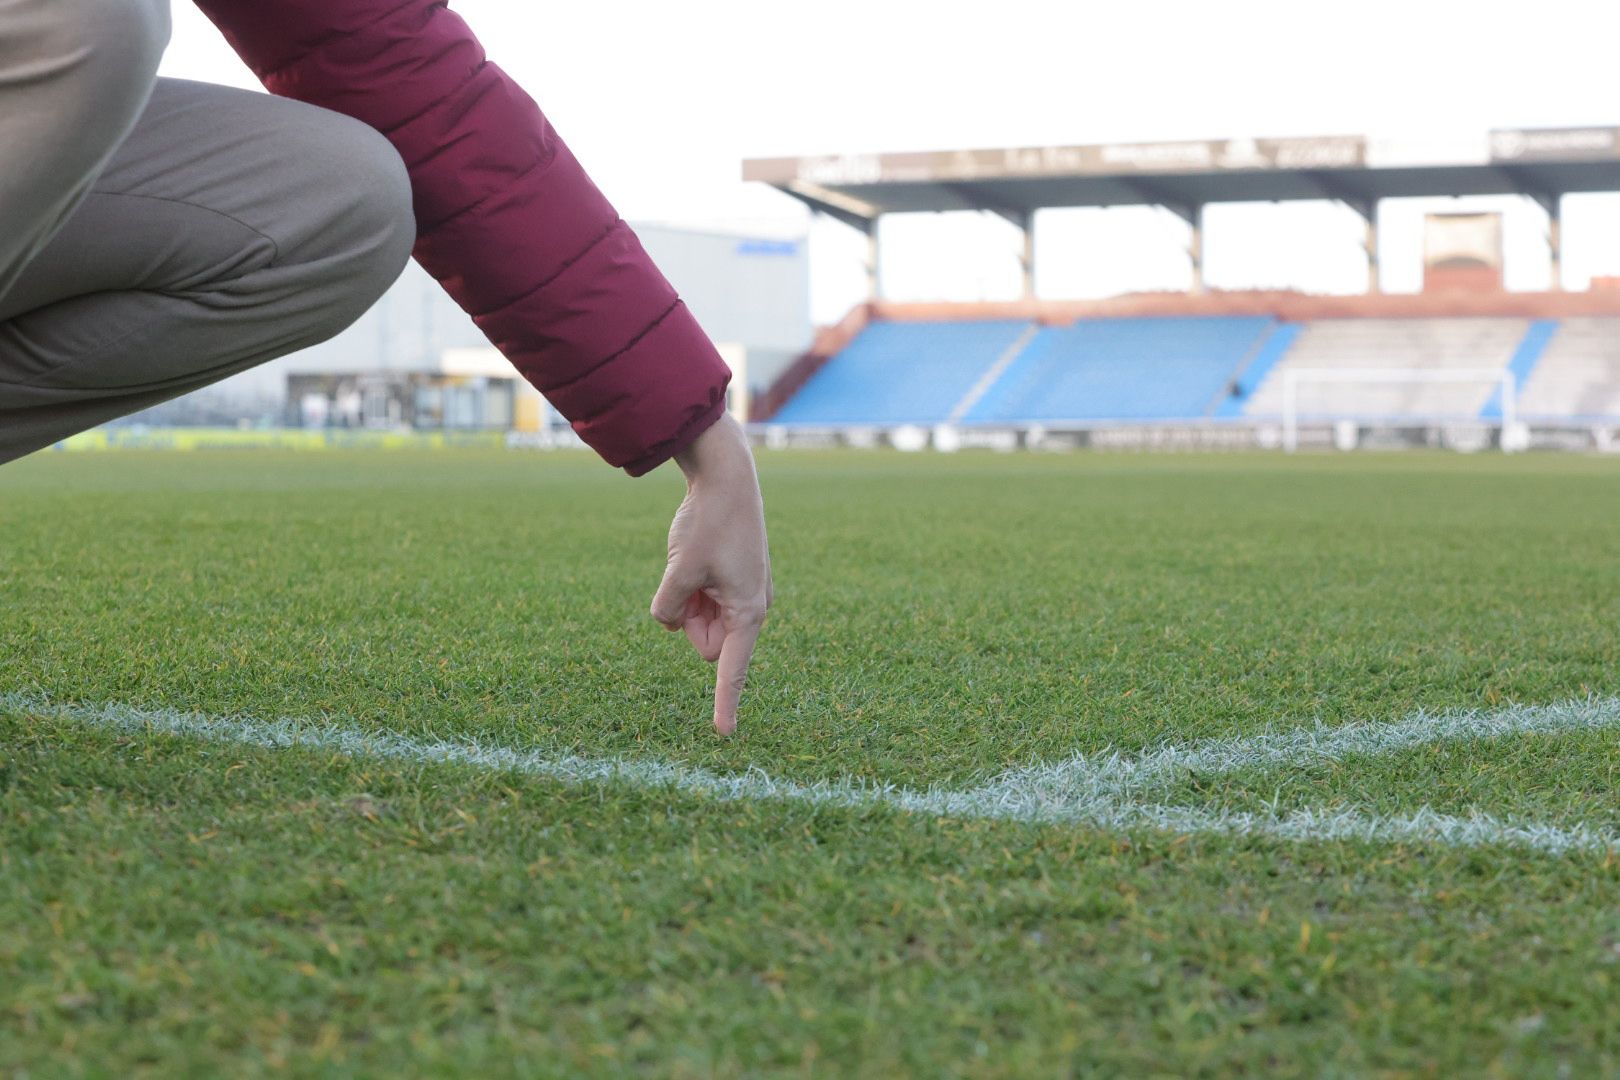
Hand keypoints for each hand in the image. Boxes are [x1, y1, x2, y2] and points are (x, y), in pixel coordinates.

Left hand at [650, 413, 771, 733]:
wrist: (728, 477)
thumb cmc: (709, 523)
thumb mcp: (679, 569)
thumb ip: (668, 609)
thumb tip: (671, 625)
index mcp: (748, 611)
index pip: (732, 667)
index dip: (726, 702)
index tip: (723, 735)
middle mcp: (751, 609)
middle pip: (705, 645)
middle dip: (689, 623)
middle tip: (689, 581)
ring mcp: (743, 596)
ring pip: (700, 623)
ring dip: (688, 602)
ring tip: (695, 564)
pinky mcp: (732, 582)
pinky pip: (701, 601)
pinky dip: (691, 587)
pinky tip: (698, 556)